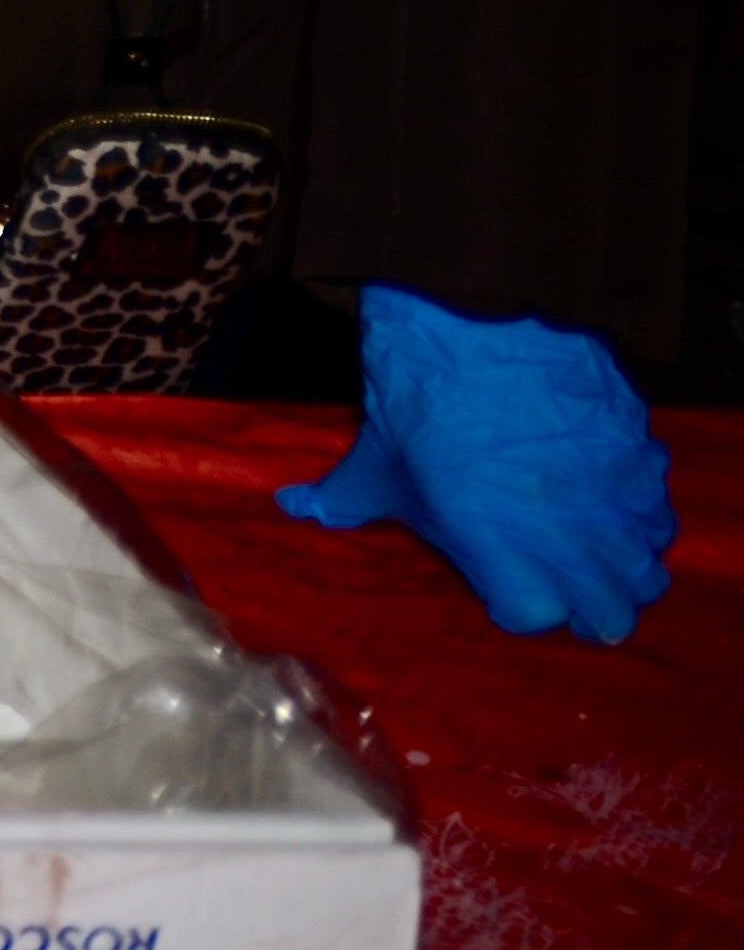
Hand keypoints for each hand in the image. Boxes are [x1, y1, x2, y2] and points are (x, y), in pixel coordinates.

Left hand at [278, 285, 675, 640]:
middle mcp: (569, 547)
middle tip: (574, 585)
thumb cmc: (417, 410)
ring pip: (648, 568)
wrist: (477, 331)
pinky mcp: (641, 459)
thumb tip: (292, 506)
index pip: (534, 618)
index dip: (521, 603)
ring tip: (599, 547)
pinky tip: (613, 495)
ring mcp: (614, 504)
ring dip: (626, 565)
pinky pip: (657, 507)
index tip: (510, 586)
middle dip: (594, 606)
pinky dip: (642, 510)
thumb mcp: (373, 463)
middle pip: (611, 616)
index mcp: (503, 562)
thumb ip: (339, 501)